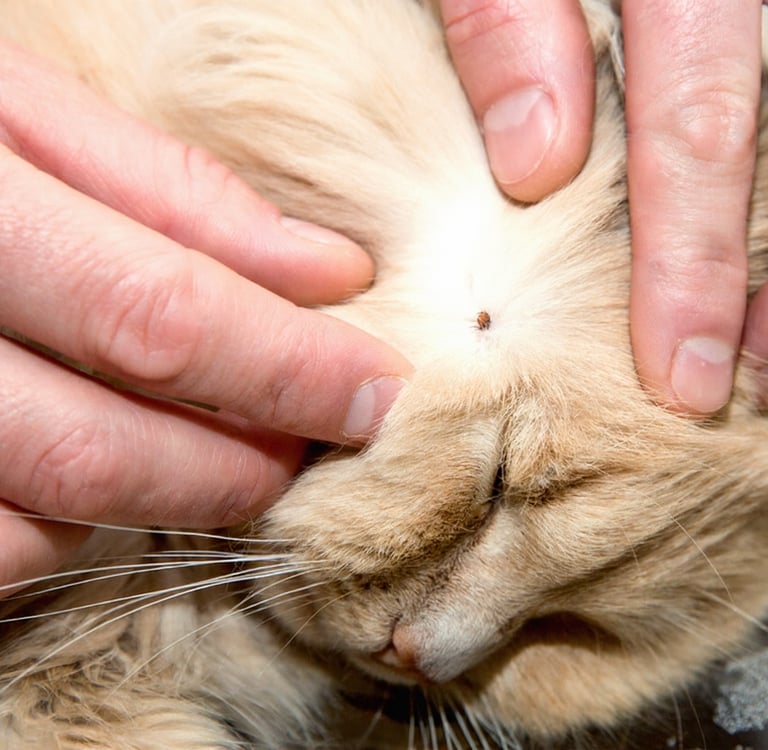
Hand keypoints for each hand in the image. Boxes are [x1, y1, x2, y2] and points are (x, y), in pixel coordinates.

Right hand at [0, 43, 410, 593]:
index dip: (288, 368)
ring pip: (44, 521)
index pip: (157, 315)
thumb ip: (172, 191)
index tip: (378, 388)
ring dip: (165, 496)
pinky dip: (75, 529)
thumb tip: (330, 269)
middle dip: (239, 463)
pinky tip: (111, 462)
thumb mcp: (21, 112)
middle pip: (99, 449)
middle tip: (313, 438)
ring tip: (223, 445)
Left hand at [440, 0, 763, 413]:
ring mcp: (726, 9)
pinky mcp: (708, 23)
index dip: (692, 261)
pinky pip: (740, 111)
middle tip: (741, 388)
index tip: (681, 374)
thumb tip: (540, 162)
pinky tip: (738, 270)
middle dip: (755, 277)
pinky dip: (745, 199)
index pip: (696, 123)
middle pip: (761, 142)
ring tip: (759, 354)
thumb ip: (503, 15)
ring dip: (767, 256)